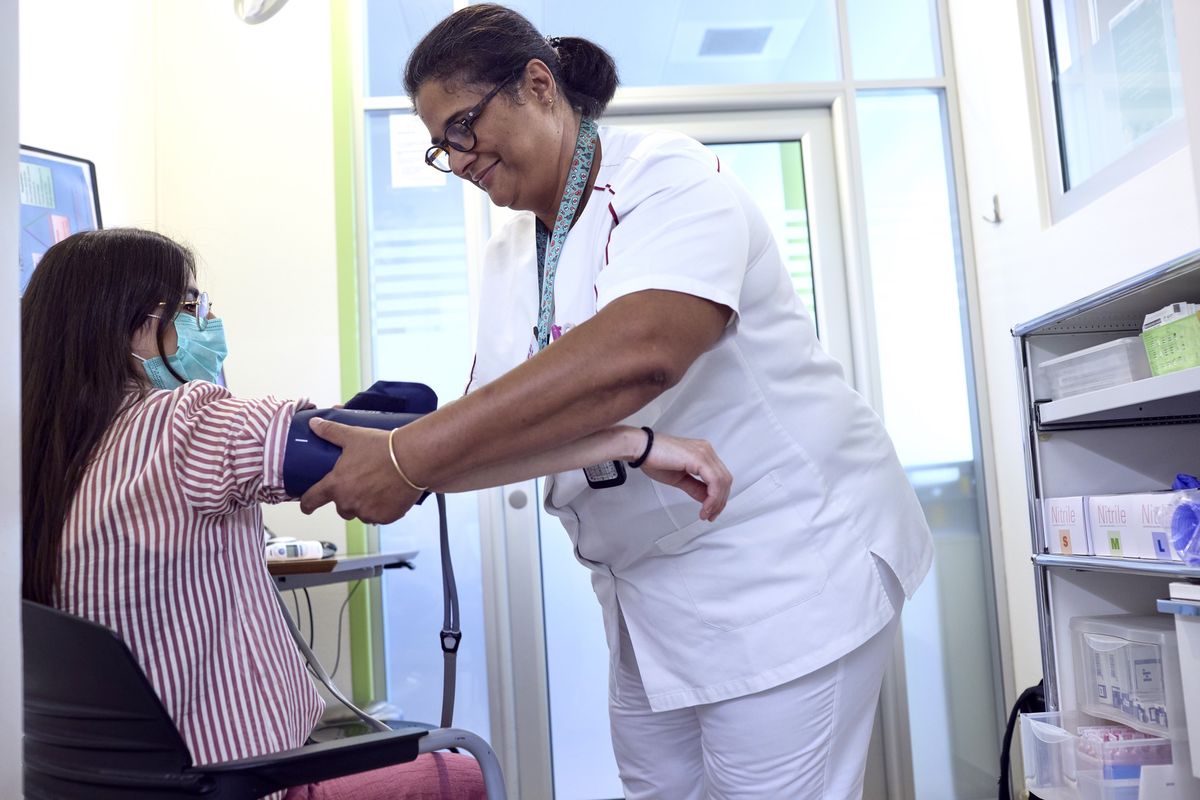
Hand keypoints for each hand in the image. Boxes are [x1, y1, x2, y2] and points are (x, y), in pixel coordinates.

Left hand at [298, 418, 421, 523]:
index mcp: (336, 485)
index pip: (312, 500)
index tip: (306, 507)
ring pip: (361, 513)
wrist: (412, 460)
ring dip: (365, 505)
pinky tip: (390, 495)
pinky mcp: (385, 518)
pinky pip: (379, 517)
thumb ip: (330, 431)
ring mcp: (367, 513)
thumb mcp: (353, 436)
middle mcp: (348, 503)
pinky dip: (382, 510)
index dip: (307, 504)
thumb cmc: (382, 448)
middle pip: (341, 508)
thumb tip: (314, 423)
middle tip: (360, 484)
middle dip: (348, 499)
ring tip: (378, 488)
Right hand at [639, 434, 730, 521]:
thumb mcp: (680, 479)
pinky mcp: (699, 458)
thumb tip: (707, 499)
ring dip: (717, 501)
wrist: (641, 449)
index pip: (720, 477)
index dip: (719, 497)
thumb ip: (695, 488)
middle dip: (720, 501)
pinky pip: (714, 481)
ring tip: (706, 513)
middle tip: (711, 515)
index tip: (711, 511)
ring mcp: (704, 453)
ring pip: (722, 481)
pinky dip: (713, 497)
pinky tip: (705, 506)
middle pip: (725, 480)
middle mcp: (706, 451)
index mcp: (703, 453)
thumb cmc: (654, 459)